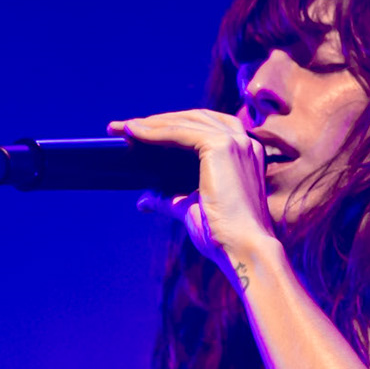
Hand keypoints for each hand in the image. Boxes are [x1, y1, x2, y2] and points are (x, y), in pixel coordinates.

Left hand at [107, 111, 279, 288]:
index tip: (143, 132)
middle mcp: (244, 143)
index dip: (172, 126)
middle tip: (125, 127)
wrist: (243, 250)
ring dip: (153, 123)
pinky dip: (155, 132)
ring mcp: (235, 142)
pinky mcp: (221, 147)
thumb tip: (145, 199)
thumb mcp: (191, 209)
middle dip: (158, 120)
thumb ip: (170, 198)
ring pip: (185, 122)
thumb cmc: (223, 236)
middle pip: (194, 118)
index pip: (204, 128)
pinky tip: (135, 134)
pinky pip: (180, 132)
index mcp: (244, 154)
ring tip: (125, 128)